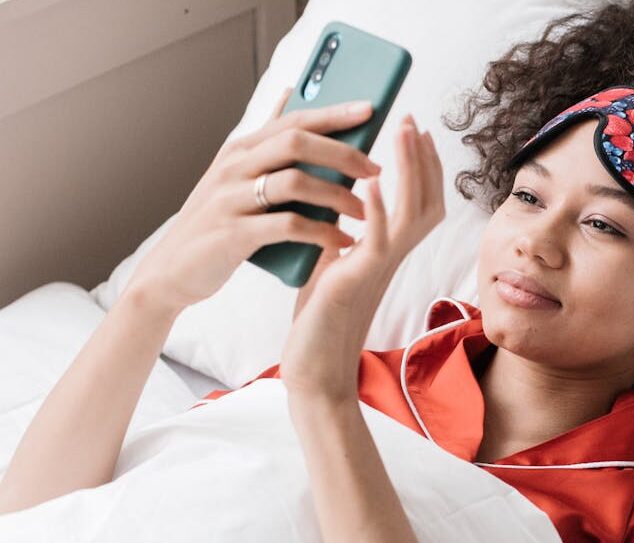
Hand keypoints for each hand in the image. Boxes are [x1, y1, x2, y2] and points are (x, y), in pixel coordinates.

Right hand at [125, 86, 380, 315]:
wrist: (172, 271)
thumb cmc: (216, 223)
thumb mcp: (234, 176)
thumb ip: (265, 141)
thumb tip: (290, 93)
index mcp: (239, 150)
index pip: (292, 120)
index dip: (332, 113)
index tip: (370, 110)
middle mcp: (234, 168)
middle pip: (296, 143)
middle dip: (342, 153)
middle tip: (375, 169)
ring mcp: (231, 199)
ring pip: (295, 182)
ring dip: (338, 196)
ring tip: (365, 212)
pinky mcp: (234, 234)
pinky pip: (288, 226)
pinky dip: (321, 233)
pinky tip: (343, 242)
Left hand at [280, 114, 444, 402]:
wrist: (315, 370)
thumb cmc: (321, 324)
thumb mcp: (332, 269)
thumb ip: (343, 241)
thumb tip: (337, 214)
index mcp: (384, 253)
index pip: (418, 203)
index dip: (422, 168)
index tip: (416, 131)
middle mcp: (390, 259)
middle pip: (425, 200)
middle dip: (421, 158)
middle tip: (413, 119)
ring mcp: (377, 269)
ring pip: (410, 212)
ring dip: (409, 168)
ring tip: (405, 131)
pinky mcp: (357, 280)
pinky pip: (376, 240)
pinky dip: (380, 207)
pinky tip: (376, 179)